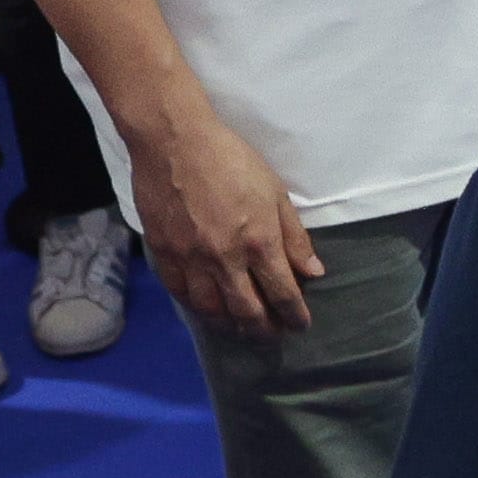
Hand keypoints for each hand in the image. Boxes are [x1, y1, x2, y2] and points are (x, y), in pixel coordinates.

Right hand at [135, 97, 322, 333]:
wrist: (174, 141)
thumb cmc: (230, 159)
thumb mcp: (274, 192)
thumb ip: (294, 236)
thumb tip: (313, 272)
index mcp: (258, 241)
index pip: (282, 293)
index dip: (294, 314)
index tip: (301, 325)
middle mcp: (225, 258)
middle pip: (246, 310)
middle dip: (263, 329)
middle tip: (272, 336)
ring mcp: (190, 258)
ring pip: (211, 309)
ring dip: (229, 324)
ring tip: (240, 327)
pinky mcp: (164, 252)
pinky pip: (180, 292)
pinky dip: (196, 306)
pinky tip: (206, 308)